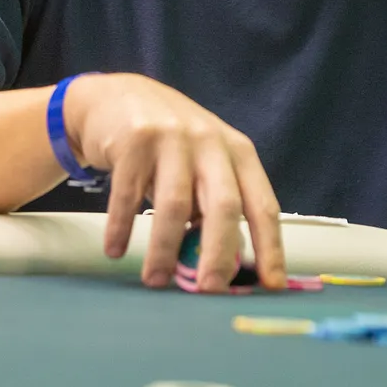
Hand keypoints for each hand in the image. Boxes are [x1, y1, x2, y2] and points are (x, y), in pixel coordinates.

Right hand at [63, 73, 284, 292]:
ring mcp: (172, 137)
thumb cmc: (171, 142)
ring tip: (155, 280)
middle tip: (207, 290)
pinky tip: (115, 248)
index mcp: (238, 153)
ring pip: (174, 205)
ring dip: (164, 250)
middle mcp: (210, 142)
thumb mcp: (204, 163)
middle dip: (218, 254)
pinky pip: (128, 194)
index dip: (270, 247)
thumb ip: (215, 205)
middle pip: (224, 205)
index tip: (271, 284)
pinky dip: (121, 227)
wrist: (118, 96)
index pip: (262, 205)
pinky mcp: (134, 139)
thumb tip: (226, 266)